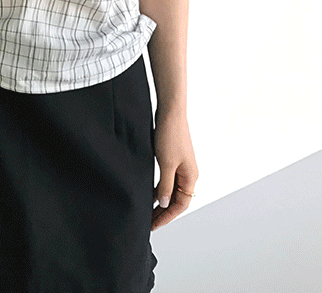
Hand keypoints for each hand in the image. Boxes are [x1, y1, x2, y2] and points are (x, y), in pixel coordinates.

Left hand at [151, 108, 198, 230]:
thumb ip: (165, 185)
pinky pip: (167, 179)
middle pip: (176, 199)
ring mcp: (181, 165)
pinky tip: (148, 192)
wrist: (170, 111)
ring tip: (147, 210)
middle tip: (148, 221)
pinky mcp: (173, 157)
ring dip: (160, 200)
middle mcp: (188, 173)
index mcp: (190, 177)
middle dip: (163, 211)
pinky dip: (159, 187)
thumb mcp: (166, 164)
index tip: (154, 225)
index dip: (167, 216)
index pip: (180, 205)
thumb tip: (164, 203)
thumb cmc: (171, 134)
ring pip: (171, 189)